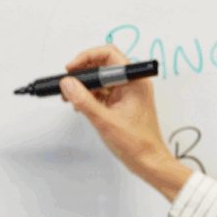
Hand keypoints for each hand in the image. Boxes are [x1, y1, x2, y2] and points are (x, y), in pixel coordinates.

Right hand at [59, 44, 171, 180]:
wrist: (149, 162)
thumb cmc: (137, 143)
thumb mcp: (105, 121)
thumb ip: (84, 101)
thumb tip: (68, 84)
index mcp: (135, 82)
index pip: (109, 54)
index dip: (87, 57)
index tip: (71, 69)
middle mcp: (134, 83)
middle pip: (104, 64)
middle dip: (83, 72)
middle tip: (67, 83)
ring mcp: (129, 93)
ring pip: (102, 78)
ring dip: (85, 85)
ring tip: (70, 97)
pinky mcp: (124, 102)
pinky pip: (104, 91)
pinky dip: (90, 95)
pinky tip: (80, 105)